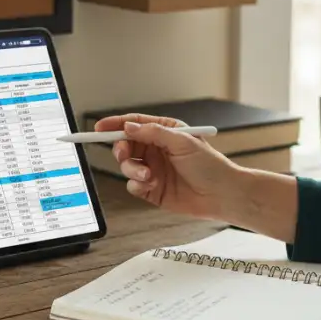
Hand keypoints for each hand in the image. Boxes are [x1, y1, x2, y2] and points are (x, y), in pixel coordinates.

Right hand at [93, 113, 241, 220]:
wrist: (222, 195)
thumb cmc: (209, 165)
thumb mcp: (182, 141)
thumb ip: (153, 132)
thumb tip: (129, 127)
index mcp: (165, 132)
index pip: (134, 124)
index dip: (115, 124)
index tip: (99, 128)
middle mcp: (157, 150)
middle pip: (125, 145)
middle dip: (121, 149)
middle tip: (124, 154)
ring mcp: (153, 170)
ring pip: (127, 166)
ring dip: (132, 170)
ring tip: (148, 176)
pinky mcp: (152, 189)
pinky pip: (133, 185)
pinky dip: (137, 184)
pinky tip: (152, 186)